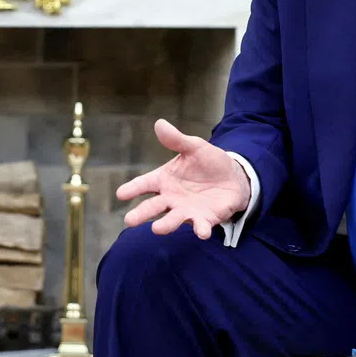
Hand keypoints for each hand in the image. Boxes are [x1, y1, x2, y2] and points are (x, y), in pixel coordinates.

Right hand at [117, 119, 251, 239]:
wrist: (234, 177)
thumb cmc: (208, 162)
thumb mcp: (194, 147)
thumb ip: (176, 140)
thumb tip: (159, 123)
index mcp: (165, 180)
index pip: (144, 184)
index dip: (132, 189)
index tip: (120, 194)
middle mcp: (171, 198)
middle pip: (152, 206)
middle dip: (141, 214)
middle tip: (129, 221)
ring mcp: (186, 210)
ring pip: (173, 219)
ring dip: (166, 225)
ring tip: (157, 229)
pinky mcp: (205, 220)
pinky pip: (201, 226)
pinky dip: (200, 230)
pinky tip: (201, 232)